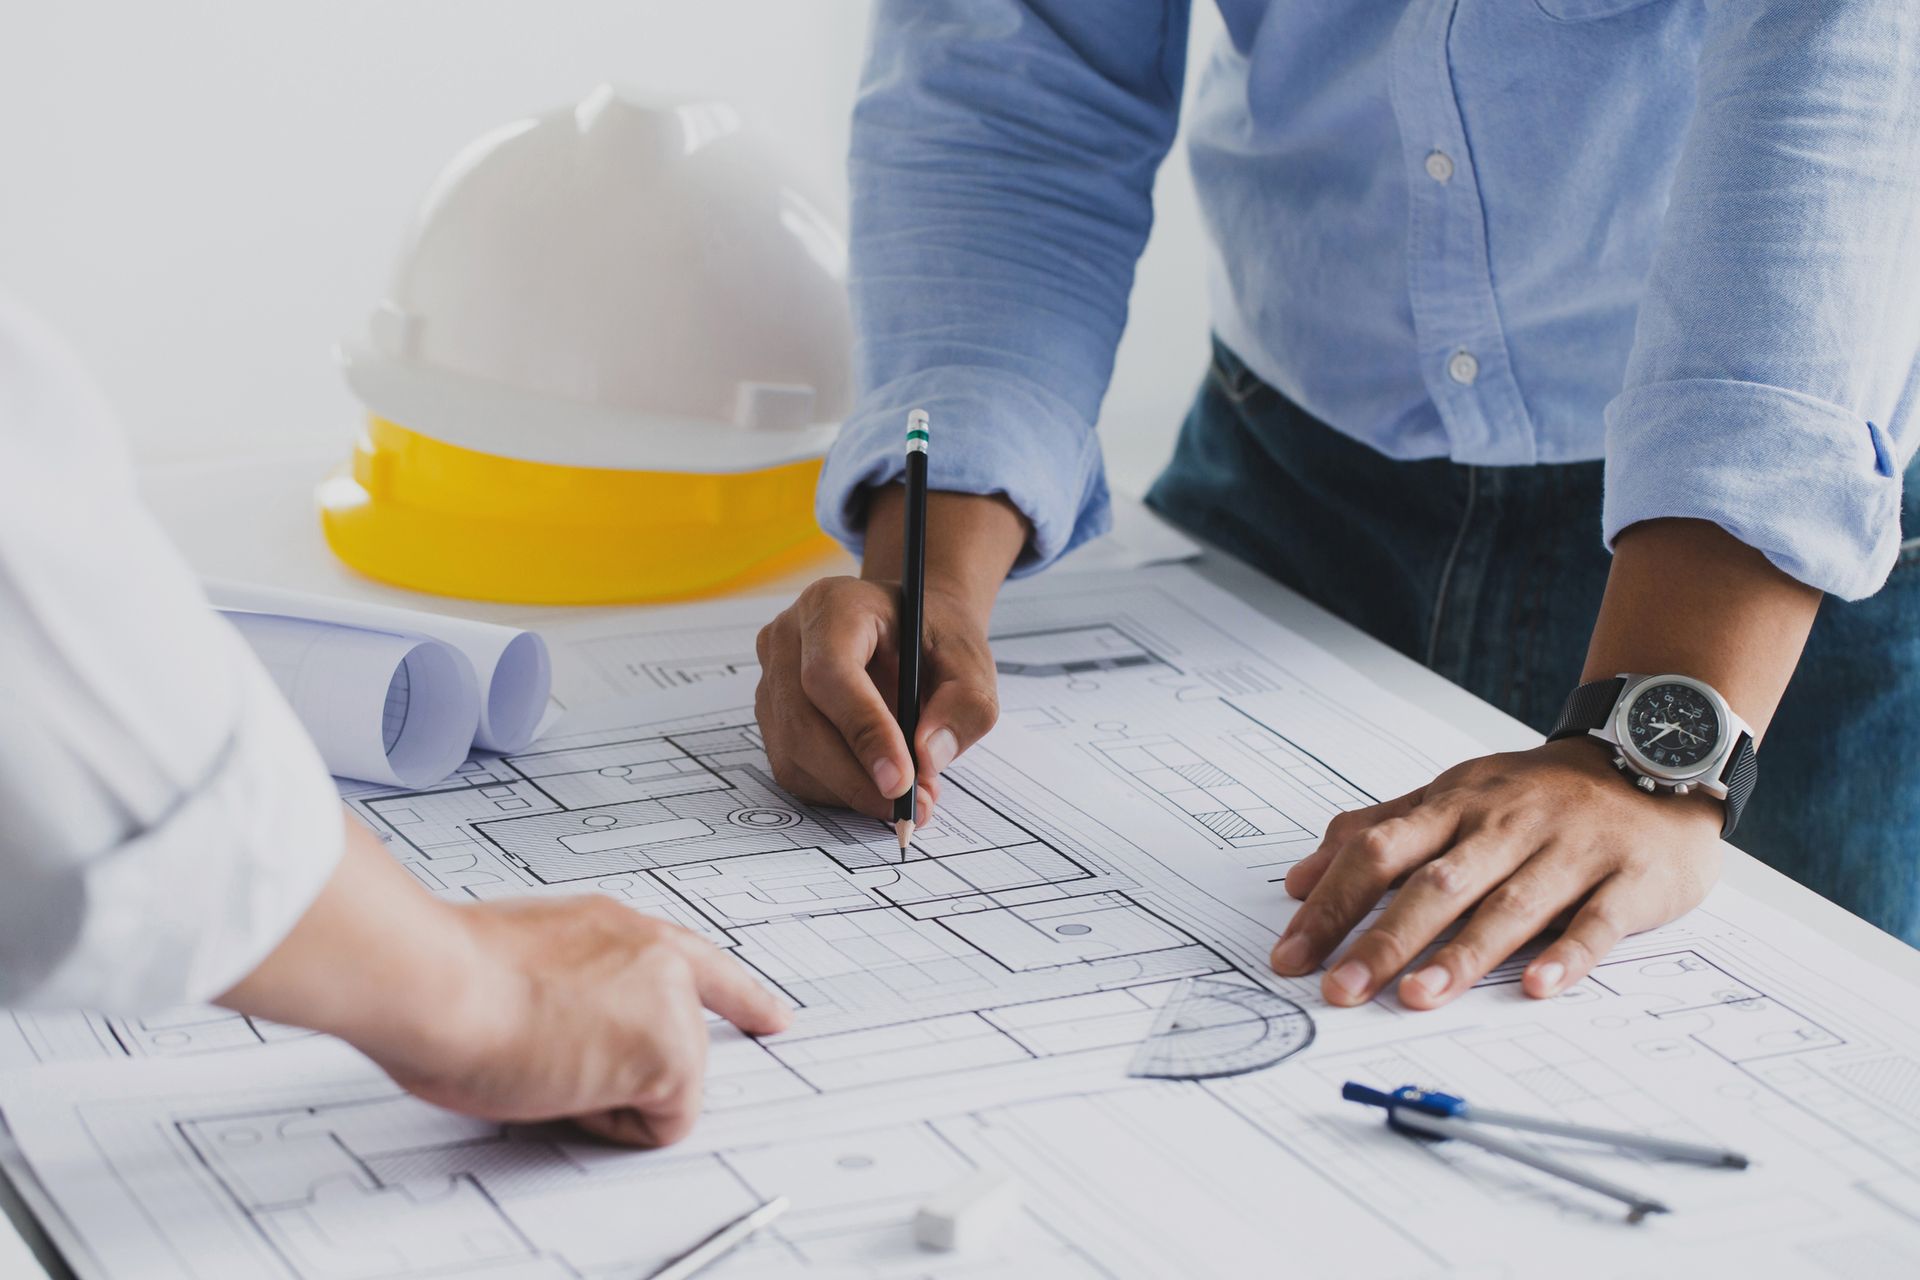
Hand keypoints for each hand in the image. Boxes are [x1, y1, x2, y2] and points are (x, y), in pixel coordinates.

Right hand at [378, 897, 789, 1146]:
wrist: (438, 983)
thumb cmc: (449, 976)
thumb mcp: (522, 960)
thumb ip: (568, 987)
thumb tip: (555, 1029)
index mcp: (613, 926)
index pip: (696, 962)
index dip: (741, 998)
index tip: (774, 1016)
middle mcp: (653, 953)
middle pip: (677, 1044)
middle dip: (628, 1071)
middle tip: (559, 1060)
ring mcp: (671, 1000)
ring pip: (666, 1087)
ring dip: (609, 1095)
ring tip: (546, 1061)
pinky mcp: (672, 1053)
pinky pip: (661, 1124)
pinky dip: (614, 1126)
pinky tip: (566, 1086)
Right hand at [754, 576, 998, 822]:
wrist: (912, 630)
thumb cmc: (937, 640)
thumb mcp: (972, 662)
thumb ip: (964, 707)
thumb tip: (927, 758)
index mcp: (834, 606)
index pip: (831, 674)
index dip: (863, 732)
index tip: (902, 781)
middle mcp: (788, 637)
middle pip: (802, 723)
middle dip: (858, 778)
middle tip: (914, 805)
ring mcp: (771, 678)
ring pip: (795, 755)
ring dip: (852, 790)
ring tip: (910, 793)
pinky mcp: (772, 716)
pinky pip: (795, 769)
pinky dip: (839, 790)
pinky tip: (879, 783)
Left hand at [1268, 738, 1722, 1008]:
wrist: (1652, 759)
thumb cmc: (1537, 793)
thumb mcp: (1451, 796)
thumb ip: (1376, 833)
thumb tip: (1298, 879)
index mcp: (1456, 806)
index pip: (1379, 851)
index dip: (1332, 902)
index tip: (1293, 954)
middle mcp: (1507, 826)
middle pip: (1436, 884)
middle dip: (1384, 939)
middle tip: (1341, 989)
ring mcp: (1569, 850)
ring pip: (1509, 905)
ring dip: (1461, 953)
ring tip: (1417, 997)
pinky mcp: (1630, 878)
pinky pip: (1597, 921)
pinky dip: (1568, 954)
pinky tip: (1537, 986)